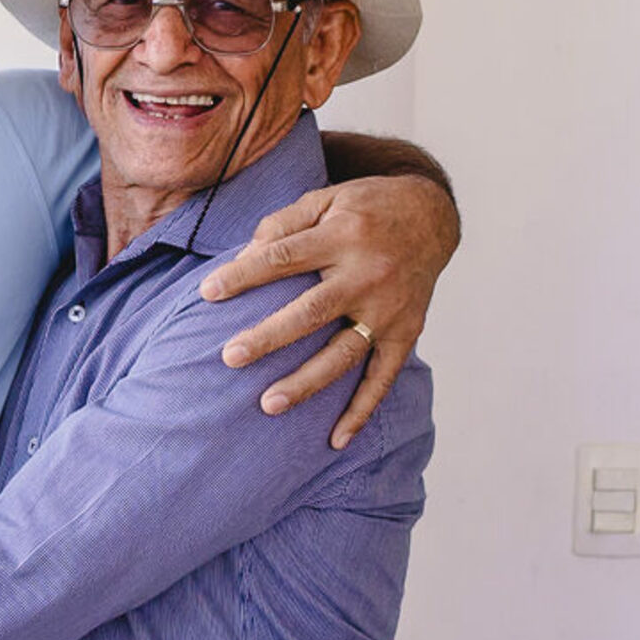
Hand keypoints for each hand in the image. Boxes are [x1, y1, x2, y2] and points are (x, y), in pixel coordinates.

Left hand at [199, 174, 459, 448]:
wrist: (431, 216)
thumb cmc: (364, 208)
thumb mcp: (326, 199)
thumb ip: (284, 223)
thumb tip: (245, 256)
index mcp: (343, 236)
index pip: (284, 257)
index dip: (244, 274)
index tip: (207, 293)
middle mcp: (368, 274)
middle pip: (312, 311)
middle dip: (270, 336)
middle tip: (229, 357)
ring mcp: (388, 309)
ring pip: (344, 353)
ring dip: (307, 382)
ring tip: (268, 404)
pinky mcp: (406, 333)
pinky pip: (383, 378)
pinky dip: (362, 411)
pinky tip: (335, 439)